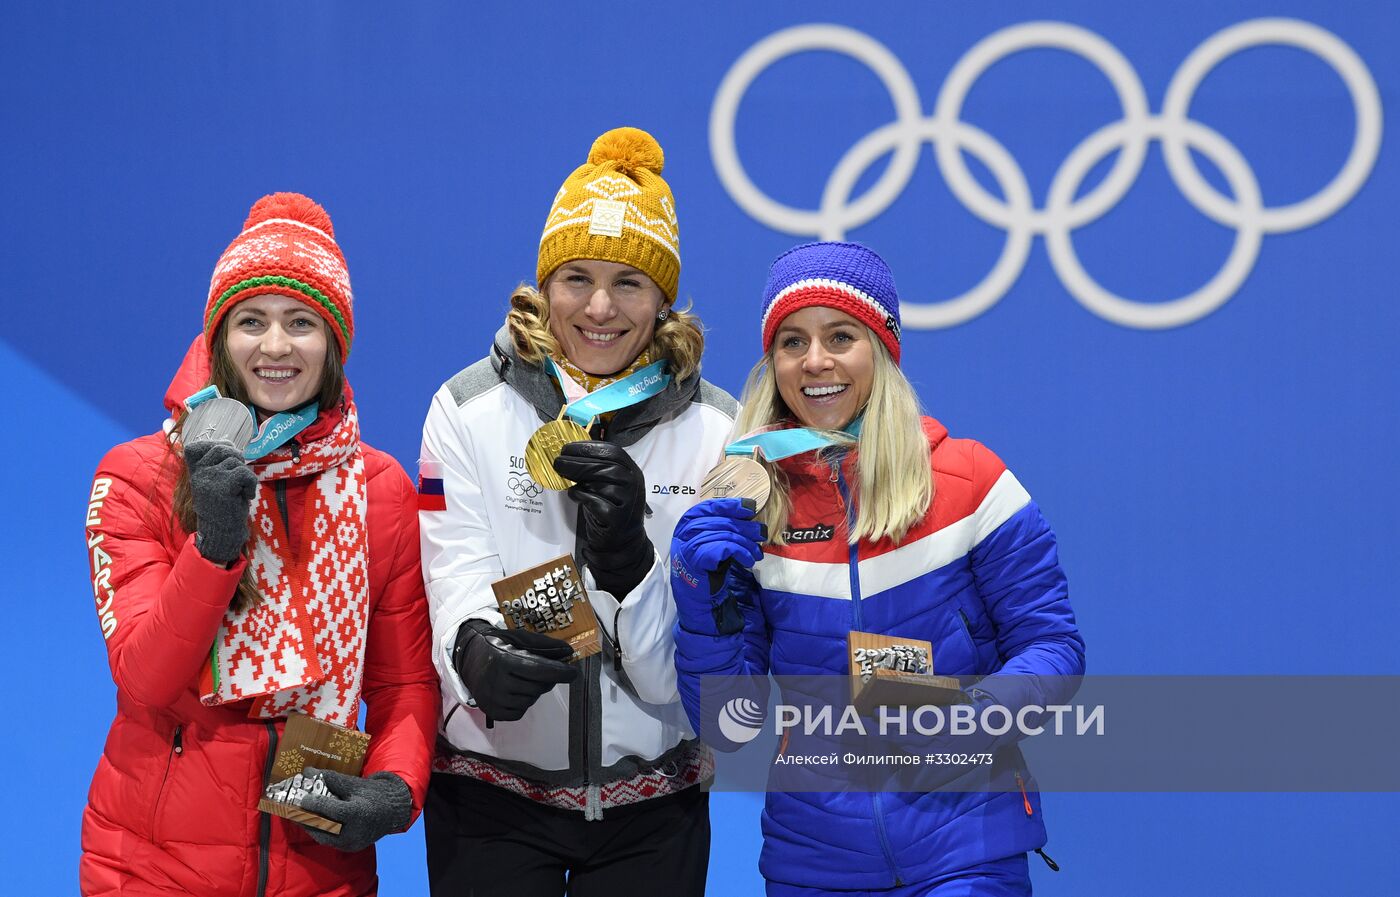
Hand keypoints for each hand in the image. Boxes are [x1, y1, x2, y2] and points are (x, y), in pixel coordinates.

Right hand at [184, 441, 256, 563]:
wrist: (221, 532)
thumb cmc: (223, 506)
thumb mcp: (215, 483)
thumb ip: (217, 465)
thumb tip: (230, 445)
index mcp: (195, 472)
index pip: (195, 447)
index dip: (216, 445)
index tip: (228, 455)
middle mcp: (199, 473)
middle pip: (222, 448)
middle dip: (237, 458)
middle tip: (240, 477)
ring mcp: (210, 479)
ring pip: (236, 461)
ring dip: (245, 475)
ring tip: (240, 491)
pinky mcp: (223, 487)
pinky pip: (244, 473)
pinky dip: (251, 484)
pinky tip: (246, 496)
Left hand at [298, 769, 411, 851]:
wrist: (391, 811)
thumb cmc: (373, 794)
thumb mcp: (354, 784)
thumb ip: (331, 779)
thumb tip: (308, 772)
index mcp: (360, 813)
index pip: (334, 811)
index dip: (316, 804)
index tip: (302, 798)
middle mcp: (356, 832)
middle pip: (324, 826)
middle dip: (306, 817)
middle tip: (292, 808)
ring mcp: (352, 843)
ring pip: (323, 836)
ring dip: (309, 825)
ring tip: (297, 814)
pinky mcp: (348, 848)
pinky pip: (328, 840)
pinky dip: (318, 831)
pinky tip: (310, 821)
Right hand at [452, 619, 578, 721]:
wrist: (470, 660)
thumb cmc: (499, 646)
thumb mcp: (518, 637)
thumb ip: (543, 644)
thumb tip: (568, 652)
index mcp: (504, 659)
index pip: (539, 669)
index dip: (560, 672)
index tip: (573, 673)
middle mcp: (497, 681)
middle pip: (538, 687)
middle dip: (547, 679)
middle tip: (545, 671)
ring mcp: (493, 699)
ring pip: (531, 700)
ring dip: (535, 691)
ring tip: (524, 679)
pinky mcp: (492, 712)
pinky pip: (520, 712)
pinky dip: (523, 702)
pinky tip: (516, 690)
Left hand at [552, 441, 652, 597]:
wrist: (622, 541)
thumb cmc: (609, 507)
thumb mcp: (606, 484)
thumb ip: (594, 469)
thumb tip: (567, 454)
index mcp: (631, 470)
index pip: (613, 451)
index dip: (589, 447)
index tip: (568, 448)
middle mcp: (633, 483)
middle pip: (605, 465)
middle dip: (577, 461)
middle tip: (557, 461)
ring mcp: (627, 501)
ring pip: (601, 482)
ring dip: (577, 476)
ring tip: (561, 475)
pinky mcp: (617, 518)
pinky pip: (595, 502)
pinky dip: (581, 496)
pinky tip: (574, 495)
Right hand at [670, 498, 765, 633]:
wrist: (696, 601)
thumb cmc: (706, 571)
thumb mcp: (712, 544)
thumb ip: (722, 528)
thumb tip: (747, 513)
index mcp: (686, 525)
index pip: (709, 507)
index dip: (730, 505)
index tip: (750, 508)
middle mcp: (684, 533)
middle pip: (720, 521)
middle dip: (744, 526)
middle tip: (761, 533)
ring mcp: (687, 546)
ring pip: (724, 534)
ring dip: (745, 542)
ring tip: (756, 552)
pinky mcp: (695, 560)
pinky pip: (723, 547)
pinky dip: (740, 552)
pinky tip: (748, 560)